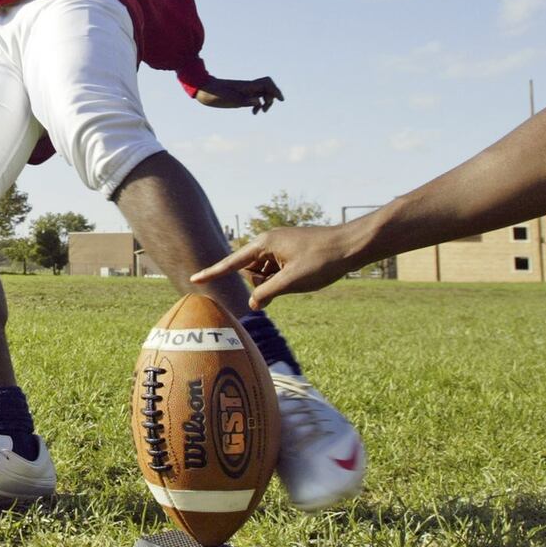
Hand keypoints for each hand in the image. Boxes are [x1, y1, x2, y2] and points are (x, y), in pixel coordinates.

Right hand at [191, 225, 359, 307]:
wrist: (352, 245)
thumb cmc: (322, 260)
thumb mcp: (292, 281)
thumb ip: (267, 293)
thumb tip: (253, 304)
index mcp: (264, 244)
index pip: (232, 263)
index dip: (213, 273)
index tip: (194, 279)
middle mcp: (269, 242)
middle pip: (252, 270)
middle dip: (263, 283)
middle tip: (289, 283)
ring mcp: (280, 245)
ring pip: (266, 272)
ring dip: (276, 281)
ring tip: (300, 278)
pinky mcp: (291, 250)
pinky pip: (278, 268)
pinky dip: (284, 277)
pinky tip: (304, 276)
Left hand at [194, 76, 282, 114]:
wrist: (202, 89)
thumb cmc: (214, 94)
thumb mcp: (230, 100)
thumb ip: (245, 101)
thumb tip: (259, 102)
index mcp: (247, 86)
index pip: (267, 83)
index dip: (276, 90)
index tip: (281, 100)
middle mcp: (247, 87)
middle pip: (267, 88)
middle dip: (271, 98)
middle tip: (264, 110)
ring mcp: (244, 90)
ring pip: (261, 93)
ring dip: (265, 102)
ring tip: (259, 112)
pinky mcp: (239, 94)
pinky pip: (254, 97)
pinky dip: (257, 103)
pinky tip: (253, 111)